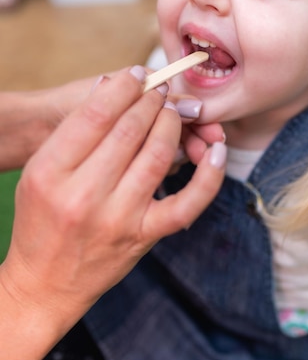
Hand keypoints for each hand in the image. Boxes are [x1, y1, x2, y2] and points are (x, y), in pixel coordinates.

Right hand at [1, 67, 225, 325]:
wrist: (44, 284)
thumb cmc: (40, 223)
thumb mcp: (40, 172)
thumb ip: (73, 132)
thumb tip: (115, 87)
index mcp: (49, 172)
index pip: (96, 113)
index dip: (125, 86)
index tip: (137, 75)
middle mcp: (83, 195)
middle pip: (130, 129)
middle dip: (151, 100)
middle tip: (158, 89)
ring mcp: (118, 218)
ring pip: (158, 154)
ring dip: (172, 124)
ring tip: (172, 110)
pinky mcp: (144, 236)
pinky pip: (188, 203)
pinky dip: (208, 175)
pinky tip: (215, 150)